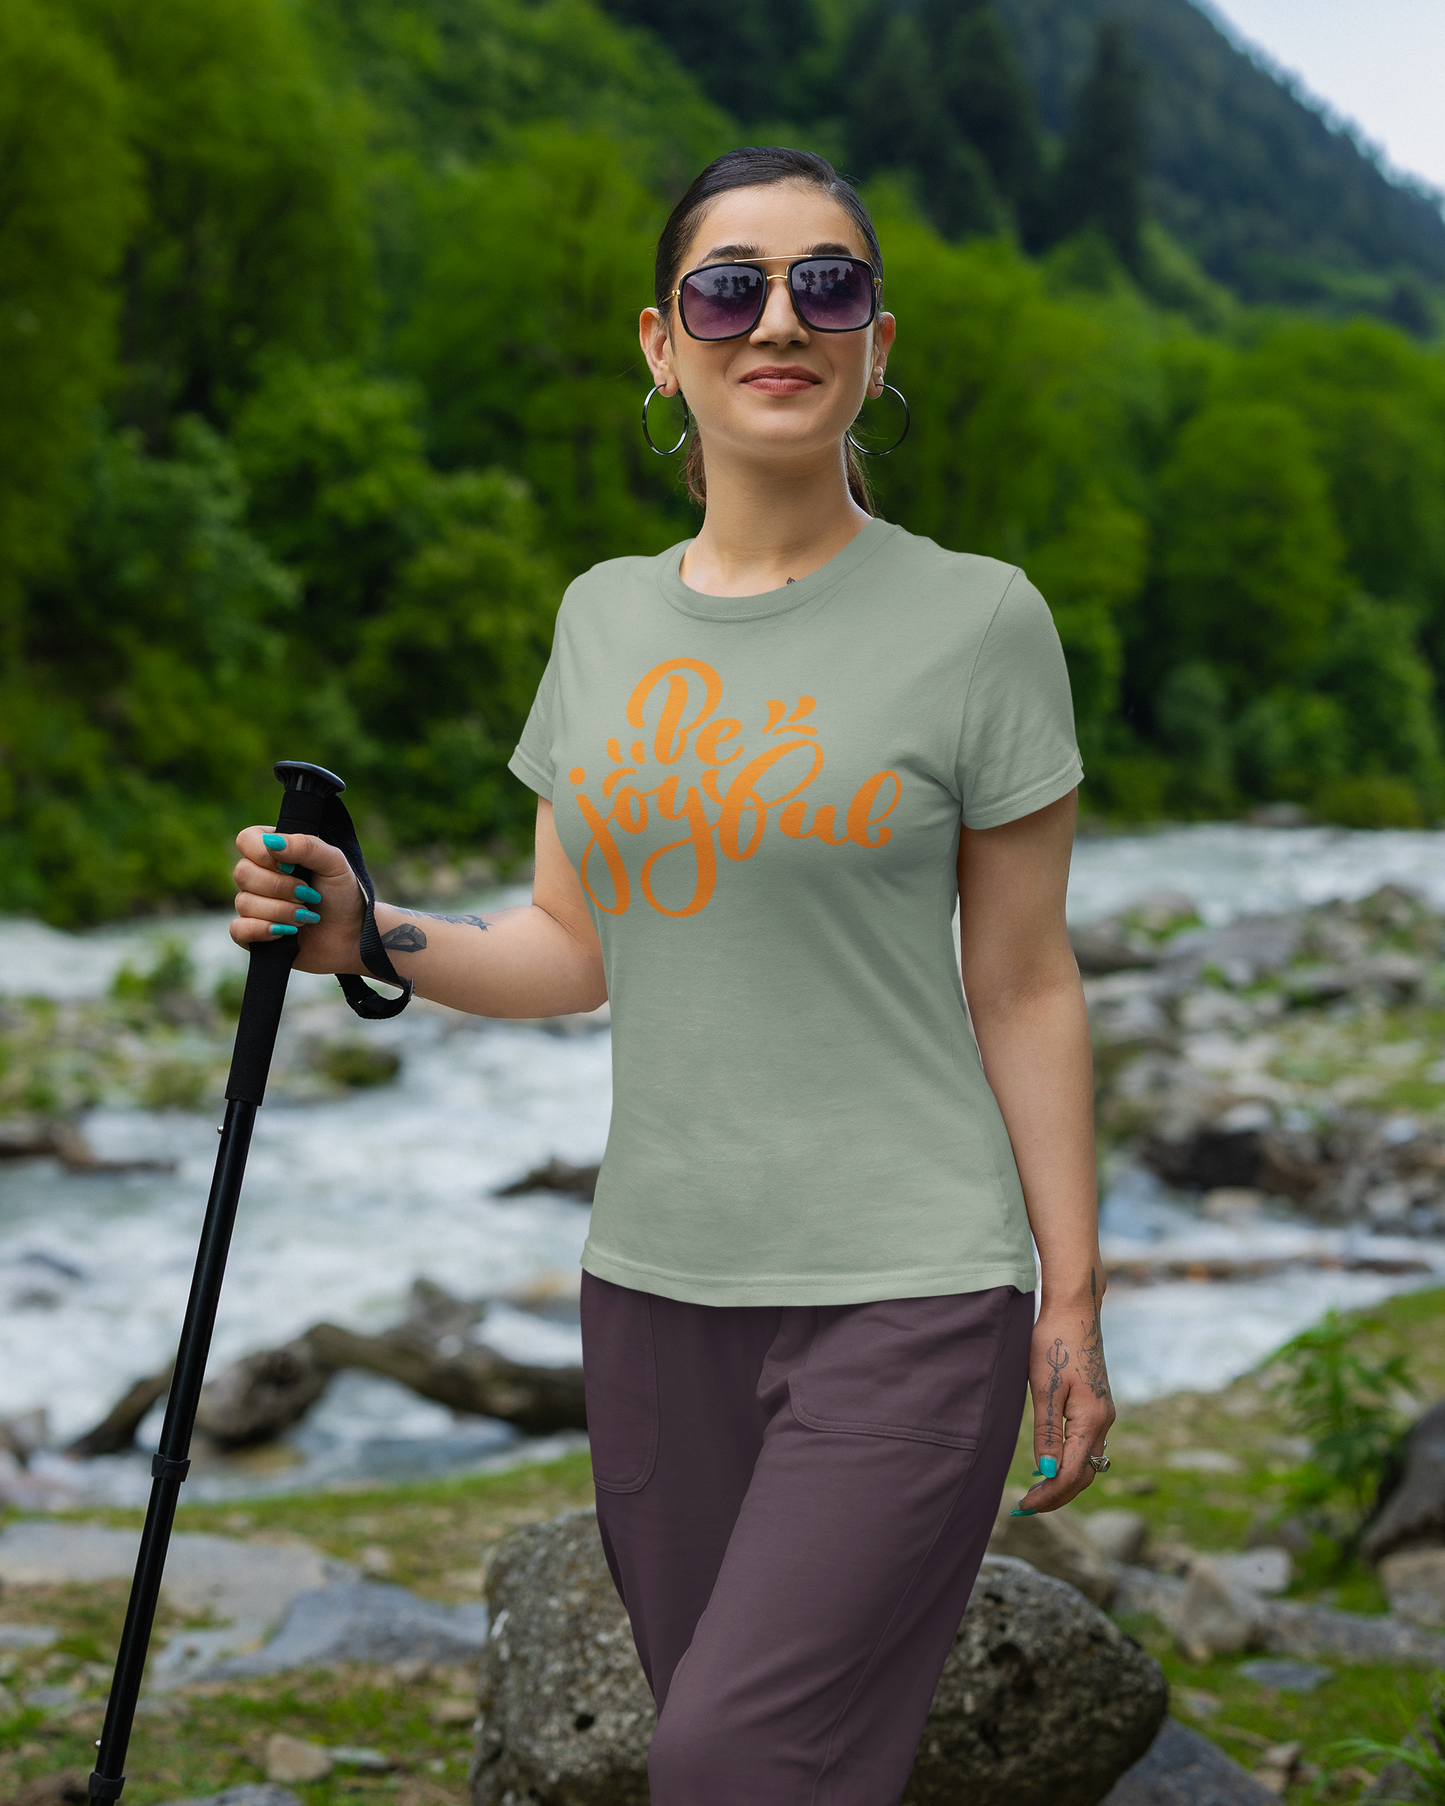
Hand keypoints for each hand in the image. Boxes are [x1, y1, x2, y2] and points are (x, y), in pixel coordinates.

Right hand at [230, 826, 364, 974]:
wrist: (351, 937)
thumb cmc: (342, 895)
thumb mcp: (334, 863)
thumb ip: (307, 846)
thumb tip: (272, 843)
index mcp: (274, 851)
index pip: (247, 840)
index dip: (264, 854)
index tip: (292, 866)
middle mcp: (258, 876)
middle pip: (242, 873)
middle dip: (280, 887)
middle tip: (308, 894)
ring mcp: (252, 905)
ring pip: (244, 902)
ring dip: (282, 912)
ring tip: (306, 916)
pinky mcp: (251, 934)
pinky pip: (238, 930)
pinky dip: (263, 930)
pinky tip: (287, 933)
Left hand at [1013, 1270, 1115, 1513]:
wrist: (1074, 1311)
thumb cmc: (1053, 1344)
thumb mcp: (1044, 1389)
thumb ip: (1047, 1433)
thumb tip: (1047, 1474)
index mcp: (1092, 1420)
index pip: (1073, 1473)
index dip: (1050, 1495)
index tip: (1024, 1506)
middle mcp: (1104, 1421)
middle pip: (1085, 1474)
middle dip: (1057, 1495)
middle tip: (1026, 1507)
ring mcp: (1103, 1414)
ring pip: (1087, 1461)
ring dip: (1064, 1481)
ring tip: (1035, 1493)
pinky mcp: (1097, 1405)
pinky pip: (1086, 1445)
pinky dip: (1070, 1462)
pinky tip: (1049, 1465)